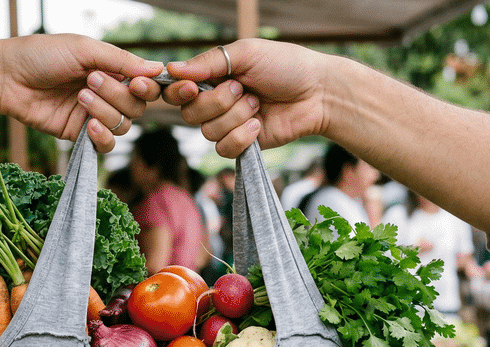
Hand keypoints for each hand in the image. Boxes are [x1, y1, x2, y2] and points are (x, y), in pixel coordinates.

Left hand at [0, 35, 163, 152]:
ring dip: (104, 111)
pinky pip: (105, 145)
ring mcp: (93, 115)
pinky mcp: (78, 134)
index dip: (147, 88)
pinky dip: (103, 138)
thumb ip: (121, 60)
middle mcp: (106, 93)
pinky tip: (90, 126)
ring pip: (122, 126)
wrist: (7, 77)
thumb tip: (158, 68)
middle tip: (91, 80)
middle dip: (117, 95)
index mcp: (111, 69)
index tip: (138, 83)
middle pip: (136, 107)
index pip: (144, 85)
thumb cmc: (42, 55)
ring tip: (79, 96)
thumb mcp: (84, 49)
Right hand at [160, 39, 328, 157]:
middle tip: (243, 89)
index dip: (179, 92)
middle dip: (217, 102)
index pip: (178, 90)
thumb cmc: (286, 65)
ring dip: (236, 117)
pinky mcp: (242, 144)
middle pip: (189, 114)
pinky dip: (242, 137)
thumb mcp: (246, 54)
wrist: (318, 93)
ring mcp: (228, 124)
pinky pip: (224, 149)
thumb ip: (208, 62)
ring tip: (258, 104)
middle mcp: (216, 101)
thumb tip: (171, 69)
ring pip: (208, 132)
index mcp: (213, 77)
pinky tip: (260, 125)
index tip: (192, 87)